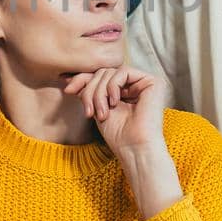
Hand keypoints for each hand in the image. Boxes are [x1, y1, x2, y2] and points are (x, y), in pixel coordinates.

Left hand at [64, 66, 182, 217]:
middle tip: (88, 111)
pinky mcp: (153, 81)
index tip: (68, 89)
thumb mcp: (96, 107)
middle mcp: (136, 83)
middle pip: (104, 72)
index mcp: (124, 90)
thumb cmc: (118, 135)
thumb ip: (89, 90)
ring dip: (99, 92)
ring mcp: (145, 82)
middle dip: (90, 90)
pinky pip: (123, 71)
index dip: (82, 80)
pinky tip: (114, 103)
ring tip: (101, 113)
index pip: (100, 76)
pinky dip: (113, 86)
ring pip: (111, 72)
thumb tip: (69, 78)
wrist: (134, 149)